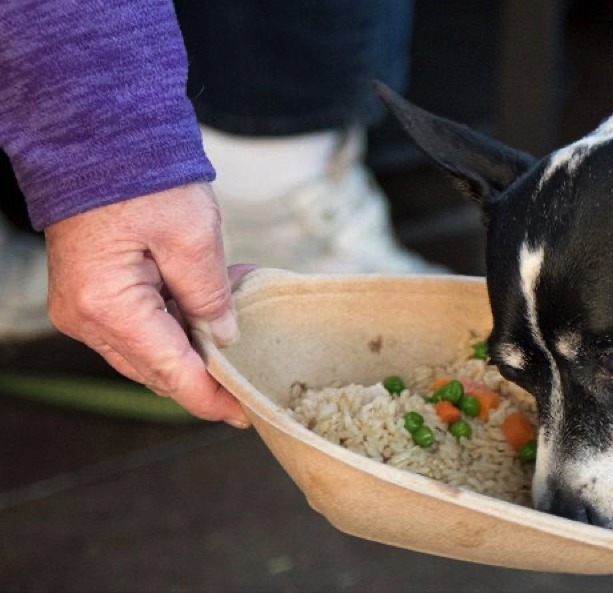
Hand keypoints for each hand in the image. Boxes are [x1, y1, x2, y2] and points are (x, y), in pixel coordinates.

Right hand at [45, 183, 251, 427]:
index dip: (212, 398)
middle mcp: (87, 318)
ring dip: (193, 344)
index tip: (244, 414)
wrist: (96, 139)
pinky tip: (205, 303)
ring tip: (232, 313)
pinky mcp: (90, 295)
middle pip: (157, 369)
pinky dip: (174, 324)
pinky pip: (137, 328)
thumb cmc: (142, 179)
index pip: (171, 373)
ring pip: (148, 352)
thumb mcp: (193, 237)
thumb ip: (210, 297)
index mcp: (111, 307)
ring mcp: (83, 309)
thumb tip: (223, 338)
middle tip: (250, 364)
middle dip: (206, 371)